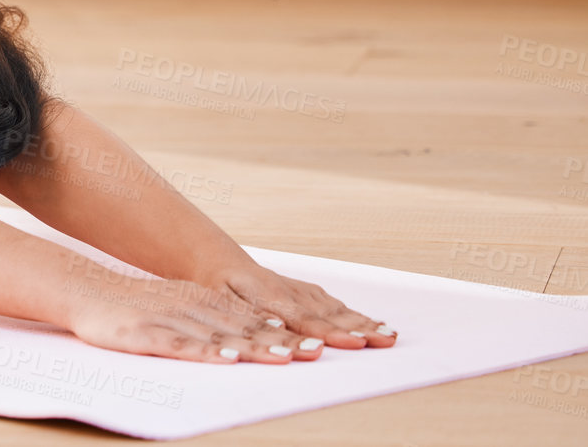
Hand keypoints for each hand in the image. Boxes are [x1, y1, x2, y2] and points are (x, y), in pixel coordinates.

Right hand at [63, 265, 307, 363]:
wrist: (87, 291)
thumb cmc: (136, 305)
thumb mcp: (182, 305)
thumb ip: (218, 318)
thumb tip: (263, 331)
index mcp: (204, 301)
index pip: (252, 319)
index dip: (287, 333)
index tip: (319, 346)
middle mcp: (193, 308)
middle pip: (243, 328)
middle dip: (281, 341)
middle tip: (314, 352)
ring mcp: (171, 319)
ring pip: (219, 336)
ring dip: (253, 346)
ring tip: (284, 356)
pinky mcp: (147, 333)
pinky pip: (181, 344)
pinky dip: (206, 351)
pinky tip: (226, 358)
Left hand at [209, 262, 396, 350]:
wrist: (215, 260)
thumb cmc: (213, 283)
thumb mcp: (218, 298)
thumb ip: (246, 313)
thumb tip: (278, 328)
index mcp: (265, 294)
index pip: (301, 317)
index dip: (326, 331)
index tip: (350, 342)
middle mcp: (286, 291)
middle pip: (324, 313)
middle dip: (356, 328)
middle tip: (383, 341)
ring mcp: (296, 290)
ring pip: (332, 307)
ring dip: (360, 321)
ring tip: (387, 336)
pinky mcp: (301, 291)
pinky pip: (329, 303)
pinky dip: (351, 314)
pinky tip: (369, 324)